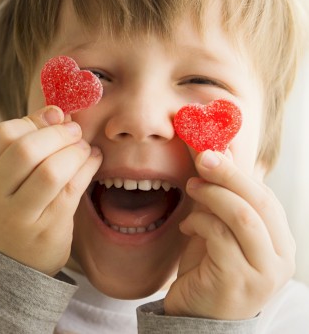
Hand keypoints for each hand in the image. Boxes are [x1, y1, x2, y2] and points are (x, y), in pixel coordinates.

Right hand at [0, 106, 101, 275]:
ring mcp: (20, 215)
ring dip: (75, 152)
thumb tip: (57, 112)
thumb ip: (26, 142)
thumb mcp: (5, 176)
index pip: (2, 134)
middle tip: (75, 130)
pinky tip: (93, 160)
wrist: (10, 261)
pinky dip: (88, 168)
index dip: (34, 120)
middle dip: (58, 134)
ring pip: (51, 172)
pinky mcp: (47, 229)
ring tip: (85, 148)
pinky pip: (72, 191)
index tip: (56, 116)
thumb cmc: (12, 207)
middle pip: (26, 150)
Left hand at [165, 150, 295, 319]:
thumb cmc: (209, 270)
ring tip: (191, 188)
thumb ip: (221, 199)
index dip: (238, 170)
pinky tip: (187, 225)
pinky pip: (219, 236)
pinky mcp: (238, 281)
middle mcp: (280, 258)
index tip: (213, 150)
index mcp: (280, 243)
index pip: (265, 197)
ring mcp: (263, 273)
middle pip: (258, 202)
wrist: (197, 317)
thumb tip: (219, 153)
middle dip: (229, 174)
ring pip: (242, 216)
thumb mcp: (217, 229)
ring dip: (212, 194)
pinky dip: (199, 222)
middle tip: (203, 157)